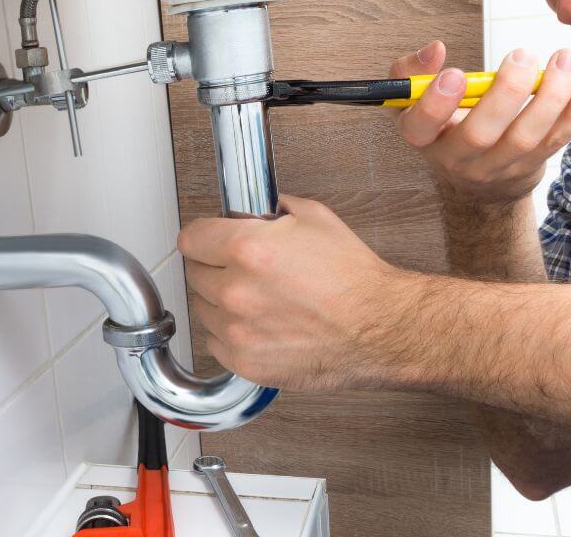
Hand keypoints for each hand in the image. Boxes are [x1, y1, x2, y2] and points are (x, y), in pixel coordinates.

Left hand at [178, 195, 425, 390]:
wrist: (379, 328)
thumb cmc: (353, 279)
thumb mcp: (315, 218)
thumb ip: (273, 208)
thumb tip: (254, 210)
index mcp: (246, 249)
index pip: (191, 238)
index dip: (204, 236)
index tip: (209, 240)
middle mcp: (235, 290)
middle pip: (194, 273)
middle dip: (214, 266)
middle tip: (243, 267)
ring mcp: (237, 330)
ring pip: (203, 309)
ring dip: (221, 301)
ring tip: (258, 297)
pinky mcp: (245, 362)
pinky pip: (216, 342)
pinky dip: (231, 333)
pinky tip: (259, 323)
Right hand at [390, 40, 570, 202]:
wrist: (477, 183)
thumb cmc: (446, 127)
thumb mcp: (415, 103)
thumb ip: (413, 72)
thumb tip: (435, 49)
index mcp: (424, 137)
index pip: (421, 127)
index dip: (436, 104)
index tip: (455, 74)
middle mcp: (459, 158)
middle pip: (480, 134)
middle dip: (505, 94)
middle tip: (523, 56)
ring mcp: (499, 166)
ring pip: (526, 137)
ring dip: (551, 97)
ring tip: (566, 60)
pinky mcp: (533, 164)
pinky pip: (558, 138)